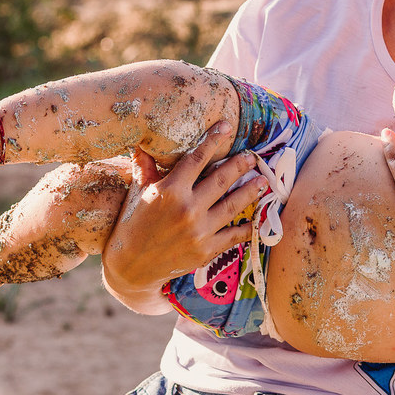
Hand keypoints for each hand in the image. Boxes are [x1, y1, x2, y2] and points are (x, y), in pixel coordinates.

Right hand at [101, 121, 264, 308]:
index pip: (196, 159)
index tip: (227, 126)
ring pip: (233, 205)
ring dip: (250, 191)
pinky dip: (247, 227)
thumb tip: (142, 143)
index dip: (213, 140)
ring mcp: (199, 231)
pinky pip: (234, 235)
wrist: (131, 267)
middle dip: (240, 166)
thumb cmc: (132, 225)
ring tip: (263, 182)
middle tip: (254, 157)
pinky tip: (257, 219)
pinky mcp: (206, 250)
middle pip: (221, 180)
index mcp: (169, 190)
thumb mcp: (137, 193)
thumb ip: (144, 168)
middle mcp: (187, 208)